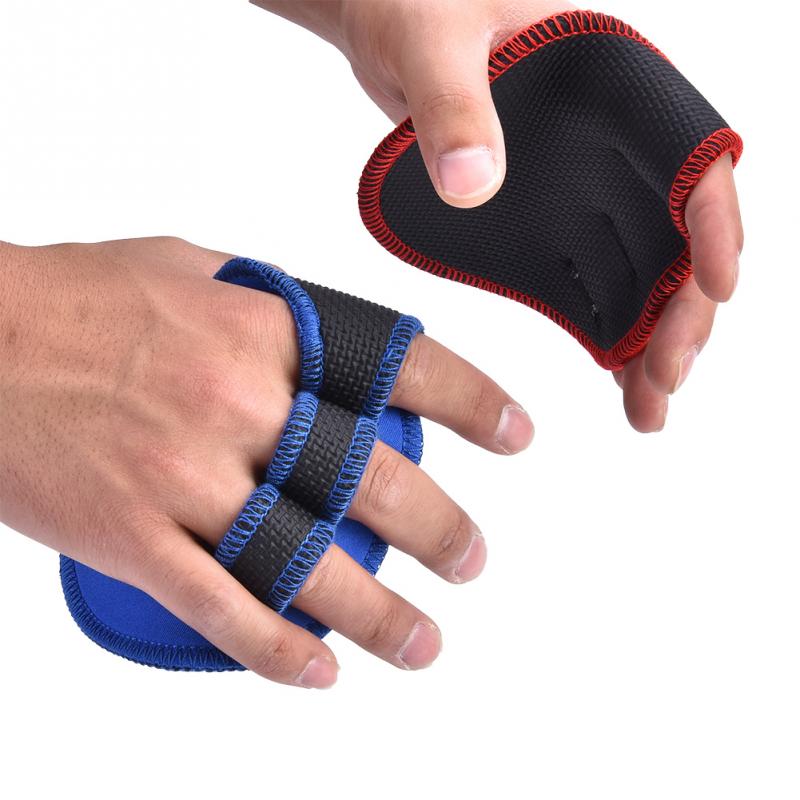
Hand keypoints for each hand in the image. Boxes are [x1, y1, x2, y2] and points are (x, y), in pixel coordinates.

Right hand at [0, 237, 532, 686]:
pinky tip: (323, 673)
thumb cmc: (77, 297)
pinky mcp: (132, 538)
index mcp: (261, 332)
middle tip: (472, 558)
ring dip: (380, 614)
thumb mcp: (191, 270)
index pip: (399, 366)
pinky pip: (222, 610)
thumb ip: (271, 308)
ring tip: (426, 641)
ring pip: (309, 564)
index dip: (473, 401)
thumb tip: (330, 341)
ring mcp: (184, 477)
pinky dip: (279, 652)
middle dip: (441, 530)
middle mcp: (236, 405)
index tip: (514, 435)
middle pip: (374, 481)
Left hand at [256, 0, 743, 430]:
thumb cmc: (418, 5)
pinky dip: (605, 328)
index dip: (714, 227)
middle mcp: (610, 146)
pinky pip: (588, 279)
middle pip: (672, 236)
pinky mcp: (545, 218)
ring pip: (637, 271)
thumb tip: (472, 182)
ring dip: (648, 337)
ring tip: (648, 406)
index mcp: (614, 86)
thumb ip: (454, 106)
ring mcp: (581, 187)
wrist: (387, 24)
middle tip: (667, 379)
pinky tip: (613, 373)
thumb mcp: (435, 42)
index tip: (718, 289)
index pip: (689, 158)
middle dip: (679, 311)